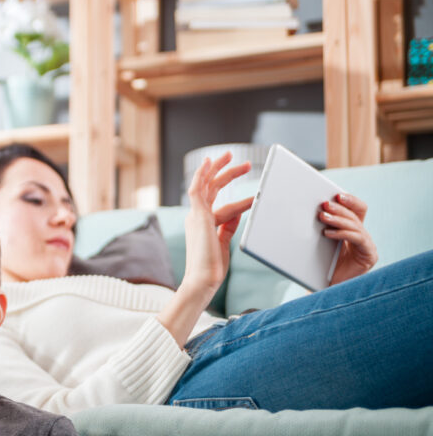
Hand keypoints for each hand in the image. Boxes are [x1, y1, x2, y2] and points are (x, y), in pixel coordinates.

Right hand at [182, 152, 254, 296]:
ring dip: (217, 169)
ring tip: (230, 155)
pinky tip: (209, 162)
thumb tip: (238, 212)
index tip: (241, 177)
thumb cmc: (212, 267)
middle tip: (235, 158)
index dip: (226, 188)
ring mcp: (195, 216)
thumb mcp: (223, 242)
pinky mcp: (198, 217)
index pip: (214, 199)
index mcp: (202, 223)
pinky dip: (201, 175)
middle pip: (209, 187)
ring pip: (204, 185)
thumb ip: (229, 226)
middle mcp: (196, 217)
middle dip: (223, 171)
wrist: (203, 280)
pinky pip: (197, 190)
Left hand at [322, 193, 377, 285]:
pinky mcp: (369, 256)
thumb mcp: (319, 244)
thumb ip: (320, 228)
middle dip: (339, 209)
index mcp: (352, 230)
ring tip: (322, 217)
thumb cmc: (321, 267)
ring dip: (338, 220)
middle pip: (355, 215)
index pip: (357, 209)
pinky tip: (328, 233)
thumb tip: (305, 212)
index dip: (350, 201)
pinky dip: (342, 234)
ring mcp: (367, 245)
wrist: (327, 290)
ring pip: (355, 226)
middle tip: (324, 205)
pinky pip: (358, 239)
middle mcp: (362, 236)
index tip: (336, 194)